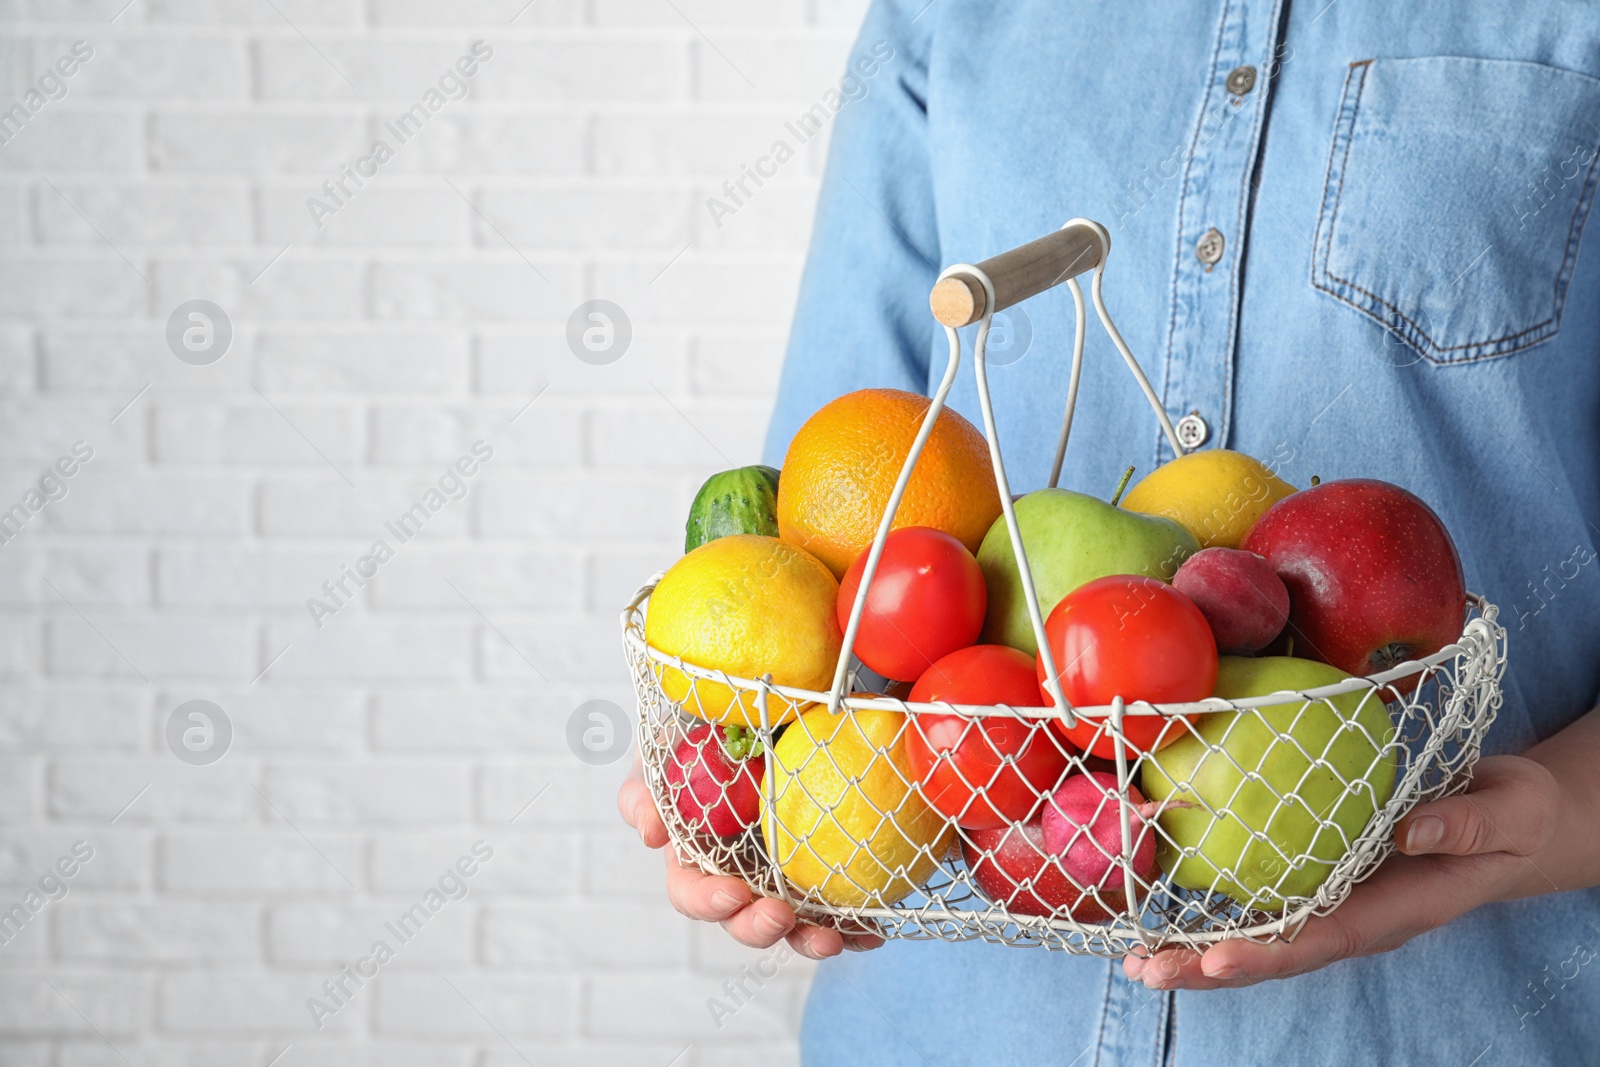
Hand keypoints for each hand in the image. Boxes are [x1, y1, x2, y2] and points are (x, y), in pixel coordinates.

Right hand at [617, 754, 883, 959]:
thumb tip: (651, 833)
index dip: (709, 902)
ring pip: (793, 924)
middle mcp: (739, 875)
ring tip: (834, 939)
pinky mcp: (824, 870)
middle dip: (759, 928)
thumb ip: (647, 786)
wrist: (771, 705)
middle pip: (742, 919)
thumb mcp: (669, 749)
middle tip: (781, 917)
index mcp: (697, 856)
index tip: (734, 894)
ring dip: (810, 939)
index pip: (693, 893)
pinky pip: (839, 908)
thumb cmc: (708, 731)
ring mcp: (783, 876)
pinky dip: (855, 926)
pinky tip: (873, 932)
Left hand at [1123, 755, 1567, 989]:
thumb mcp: (1508, 811)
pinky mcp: (1325, 879)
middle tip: (1146, 970)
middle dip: (1209, 966)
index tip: (1215, 961)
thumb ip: (1465, 824)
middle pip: (1276, 952)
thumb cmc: (1513, 815)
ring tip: (1138, 958)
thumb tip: (1410, 831)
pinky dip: (1217, 908)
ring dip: (1199, 949)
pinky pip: (1267, 899)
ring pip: (1263, 935)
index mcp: (1397, 911)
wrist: (1515, 818)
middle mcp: (1358, 916)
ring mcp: (1339, 902)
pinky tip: (1167, 901)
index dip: (1268, 954)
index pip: (1323, 940)